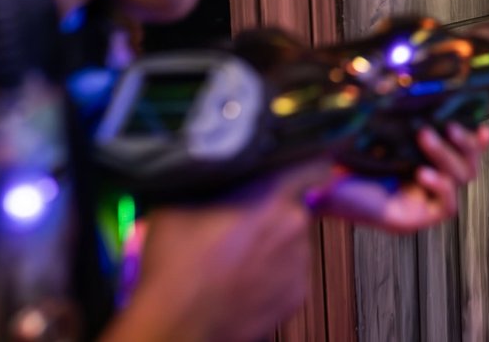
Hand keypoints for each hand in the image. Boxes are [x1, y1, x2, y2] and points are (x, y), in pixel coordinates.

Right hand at [113, 160, 331, 341]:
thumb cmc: (177, 265)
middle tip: (238, 225)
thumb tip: (217, 168)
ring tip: (234, 259)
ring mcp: (299, 262)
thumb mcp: (179, 200)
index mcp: (272, 194)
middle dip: (270, 213)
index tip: (303, 167)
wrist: (177, 324)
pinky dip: (273, 276)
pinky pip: (290, 274)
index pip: (312, 165)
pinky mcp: (297, 294)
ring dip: (271, 245)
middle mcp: (294, 225)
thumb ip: (212, 178)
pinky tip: (242, 281)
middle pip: (292, 208)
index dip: (307, 164)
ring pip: (291, 243)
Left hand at [309, 123, 488, 233]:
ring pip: (461, 180)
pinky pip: (446, 207)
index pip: (461, 149)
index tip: (482, 124)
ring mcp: (422, 201)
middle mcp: (426, 180)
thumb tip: (411, 84)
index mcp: (422, 159)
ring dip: (447, 156)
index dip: (476, 139)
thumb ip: (397, 114)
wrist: (314, 184)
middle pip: (469, 164)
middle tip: (449, 126)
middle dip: (465, 143)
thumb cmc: (340, 156)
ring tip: (425, 138)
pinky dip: (441, 188)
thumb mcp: (376, 129)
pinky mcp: (413, 220)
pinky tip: (424, 174)